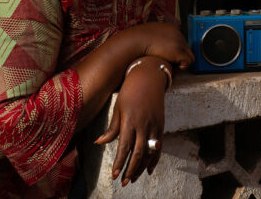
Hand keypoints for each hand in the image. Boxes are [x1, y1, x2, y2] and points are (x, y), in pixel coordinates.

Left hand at [94, 56, 167, 185]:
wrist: (149, 78)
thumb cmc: (129, 92)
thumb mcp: (118, 108)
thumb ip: (112, 128)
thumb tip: (99, 142)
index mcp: (130, 121)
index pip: (124, 147)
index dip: (119, 163)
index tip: (114, 175)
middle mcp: (143, 125)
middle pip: (137, 154)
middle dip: (130, 170)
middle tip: (123, 182)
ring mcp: (154, 126)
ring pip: (149, 153)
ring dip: (141, 168)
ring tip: (133, 178)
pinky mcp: (161, 126)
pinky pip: (159, 147)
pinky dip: (154, 160)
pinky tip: (149, 170)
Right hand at [136, 23, 193, 70]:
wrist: (135, 41)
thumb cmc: (137, 40)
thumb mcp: (149, 35)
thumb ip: (155, 38)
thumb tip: (156, 46)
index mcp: (171, 28)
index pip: (180, 40)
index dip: (175, 50)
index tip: (169, 57)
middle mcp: (177, 33)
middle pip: (186, 48)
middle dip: (179, 56)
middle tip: (170, 63)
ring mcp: (179, 42)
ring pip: (189, 55)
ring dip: (181, 62)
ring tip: (171, 66)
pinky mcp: (179, 51)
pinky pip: (188, 62)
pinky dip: (181, 67)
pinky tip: (171, 68)